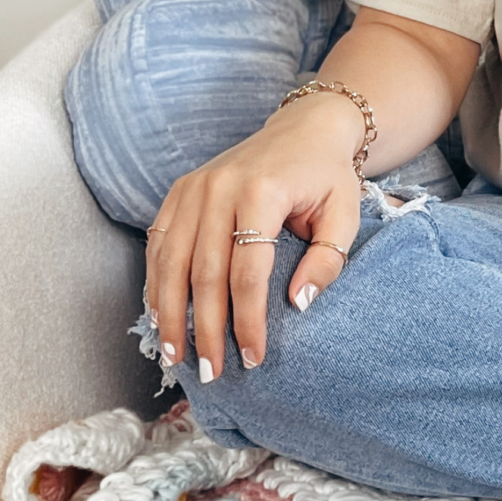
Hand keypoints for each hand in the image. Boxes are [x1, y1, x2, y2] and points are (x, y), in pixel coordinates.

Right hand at [145, 91, 365, 380]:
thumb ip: (327, 260)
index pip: (248, 271)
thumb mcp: (344, 214)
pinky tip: (161, 316)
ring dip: (171, 314)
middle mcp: (219, 188)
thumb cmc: (327, 176)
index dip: (248, 320)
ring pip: (171, 262)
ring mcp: (194, 187)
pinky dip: (156, 283)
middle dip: (206, 328)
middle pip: (205, 273)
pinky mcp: (180, 190)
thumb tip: (298, 305)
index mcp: (262, 192)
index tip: (254, 357)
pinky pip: (159, 243)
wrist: (305, 128)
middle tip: (212, 372)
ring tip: (176, 356)